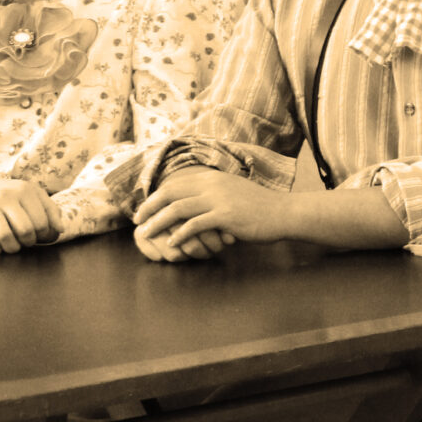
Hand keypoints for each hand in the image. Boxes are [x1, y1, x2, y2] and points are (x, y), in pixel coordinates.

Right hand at [0, 174, 62, 254]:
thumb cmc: (16, 196)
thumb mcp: (36, 196)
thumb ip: (51, 211)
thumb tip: (60, 230)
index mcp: (26, 190)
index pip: (41, 222)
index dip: (43, 235)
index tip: (40, 237)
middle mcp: (7, 195)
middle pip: (24, 229)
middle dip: (28, 242)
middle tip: (27, 243)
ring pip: (3, 234)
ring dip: (11, 248)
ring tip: (14, 248)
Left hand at [131, 168, 288, 262]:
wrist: (283, 212)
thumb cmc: (259, 207)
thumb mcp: (233, 192)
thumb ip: (212, 194)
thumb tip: (192, 203)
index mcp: (213, 177)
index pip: (175, 183)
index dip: (155, 196)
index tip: (144, 209)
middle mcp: (213, 184)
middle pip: (170, 193)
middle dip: (149, 207)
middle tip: (137, 221)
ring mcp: (219, 199)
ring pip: (178, 209)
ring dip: (158, 222)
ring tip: (146, 234)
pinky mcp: (226, 216)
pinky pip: (195, 225)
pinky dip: (180, 235)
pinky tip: (173, 243)